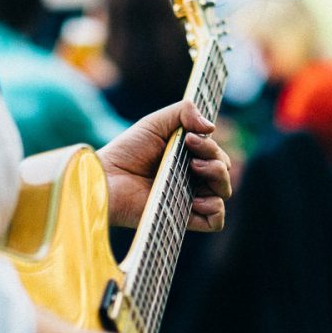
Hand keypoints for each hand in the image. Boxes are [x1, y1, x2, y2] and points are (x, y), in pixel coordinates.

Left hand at [98, 100, 231, 231]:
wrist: (107, 178)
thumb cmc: (127, 151)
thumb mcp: (155, 122)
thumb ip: (184, 111)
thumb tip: (211, 127)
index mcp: (188, 158)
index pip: (216, 153)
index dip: (210, 145)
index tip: (190, 138)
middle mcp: (192, 179)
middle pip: (224, 170)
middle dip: (215, 158)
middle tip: (192, 156)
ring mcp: (188, 199)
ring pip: (224, 191)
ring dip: (218, 177)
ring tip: (195, 170)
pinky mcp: (183, 218)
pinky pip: (216, 221)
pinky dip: (215, 208)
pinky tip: (196, 199)